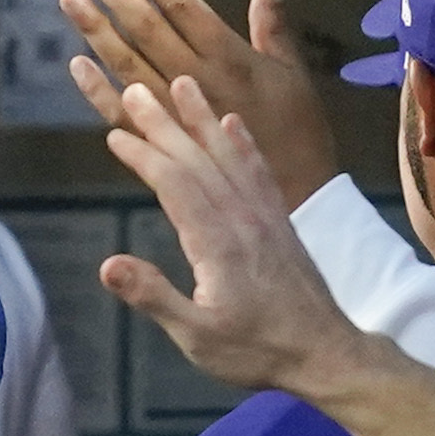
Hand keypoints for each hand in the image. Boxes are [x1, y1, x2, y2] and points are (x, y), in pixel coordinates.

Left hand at [61, 0, 341, 207]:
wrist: (294, 200)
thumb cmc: (298, 133)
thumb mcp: (294, 75)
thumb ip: (274, 27)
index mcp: (230, 59)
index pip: (182, 6)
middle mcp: (197, 82)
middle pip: (148, 28)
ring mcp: (174, 115)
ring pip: (128, 65)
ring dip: (96, 30)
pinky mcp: (163, 146)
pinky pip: (122, 115)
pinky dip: (97, 90)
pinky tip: (76, 63)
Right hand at [95, 73, 373, 401]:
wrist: (326, 352)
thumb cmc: (257, 350)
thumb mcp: (197, 336)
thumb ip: (154, 297)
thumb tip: (107, 265)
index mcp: (216, 242)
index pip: (173, 184)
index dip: (143, 156)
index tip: (115, 133)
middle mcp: (241, 217)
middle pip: (197, 158)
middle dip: (164, 122)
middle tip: (136, 89)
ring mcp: (264, 215)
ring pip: (229, 154)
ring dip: (203, 118)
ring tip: (184, 82)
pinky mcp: (280, 220)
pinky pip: (259, 170)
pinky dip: (244, 141)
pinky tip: (234, 122)